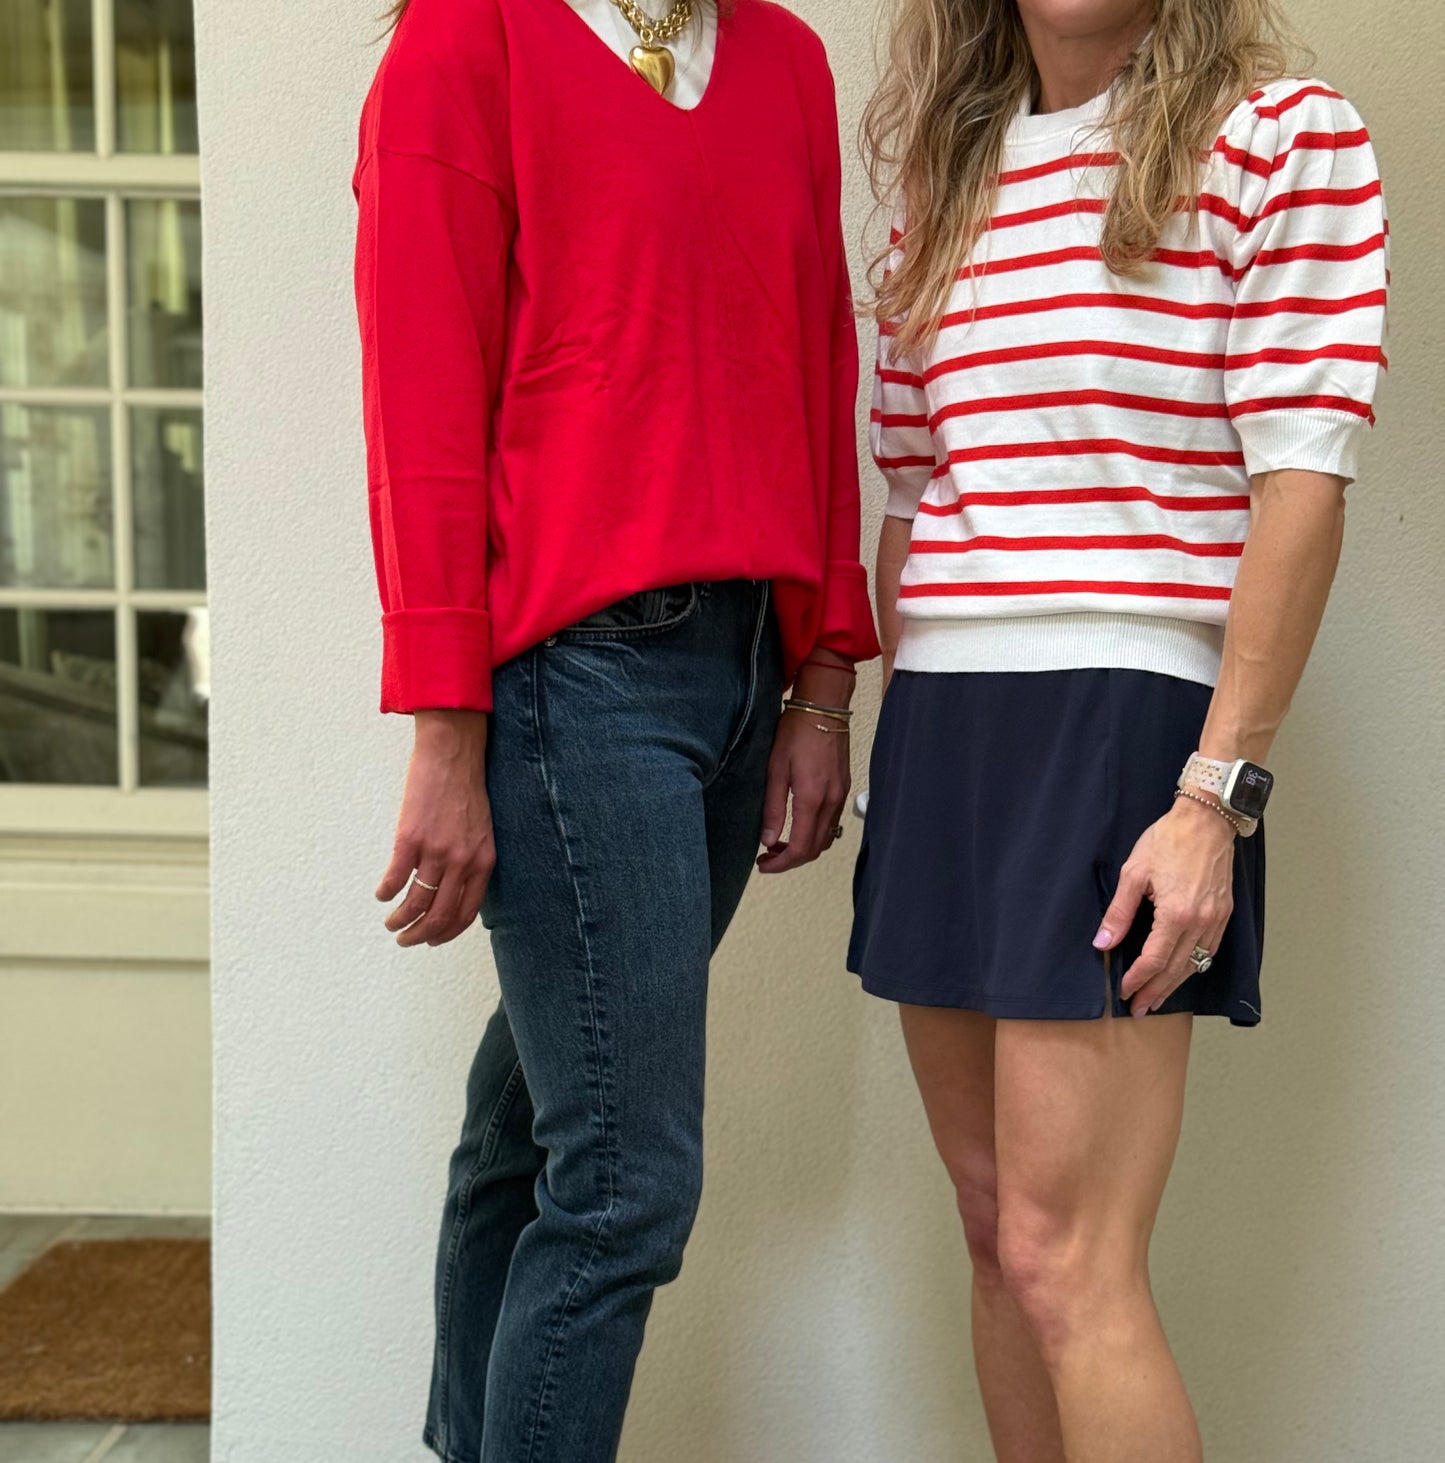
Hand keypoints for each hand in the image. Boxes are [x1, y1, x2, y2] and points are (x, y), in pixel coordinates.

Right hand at [376, 710, 495, 946]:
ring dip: (400, 920)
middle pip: (439, 916)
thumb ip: (472, 859)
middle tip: (405, 939)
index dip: (447, 932)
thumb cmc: (466, 789)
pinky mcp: (410, 839)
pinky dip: (386, 892)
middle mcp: (462, 861)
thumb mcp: (482, 829)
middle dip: (420, 935)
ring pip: (416, 903)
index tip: (433, 940)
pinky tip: (381, 894)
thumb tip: (455, 888)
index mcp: (482, 861)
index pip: (466, 912)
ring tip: (391, 923)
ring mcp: (435, 851)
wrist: (452, 754)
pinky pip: (395, 878)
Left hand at [757, 711, 850, 873]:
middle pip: (815, 849)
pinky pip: (831, 824)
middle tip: (766, 857)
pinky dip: (814, 834)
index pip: (800, 848)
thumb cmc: (795, 733)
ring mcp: (841, 796)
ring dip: (803, 848)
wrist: (823, 707)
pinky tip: (798, 826)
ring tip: (779, 843)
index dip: (781, 864)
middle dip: (790, 860)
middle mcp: (831, 802)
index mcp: (812, 799)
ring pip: (825, 839)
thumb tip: (768, 841)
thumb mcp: (775, 769)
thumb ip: (773, 808)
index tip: (762, 865)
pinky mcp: (843, 789)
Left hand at [1094, 797, 1236, 1016]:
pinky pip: (1210, 951)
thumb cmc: (1168, 841)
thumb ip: (1119, 912)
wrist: (1207, 820)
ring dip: (1175, 984)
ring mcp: (1216, 920)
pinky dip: (1195, 966)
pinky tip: (1182, 972)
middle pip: (1176, 969)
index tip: (1123, 992)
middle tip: (1138, 1009)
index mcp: (1176, 914)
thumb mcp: (1134, 873)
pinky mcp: (1224, 914)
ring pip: (1196, 964)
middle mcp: (1201, 922)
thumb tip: (1103, 943)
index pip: (1154, 959)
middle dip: (1155, 991)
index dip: (1137, 979)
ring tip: (1157, 999)